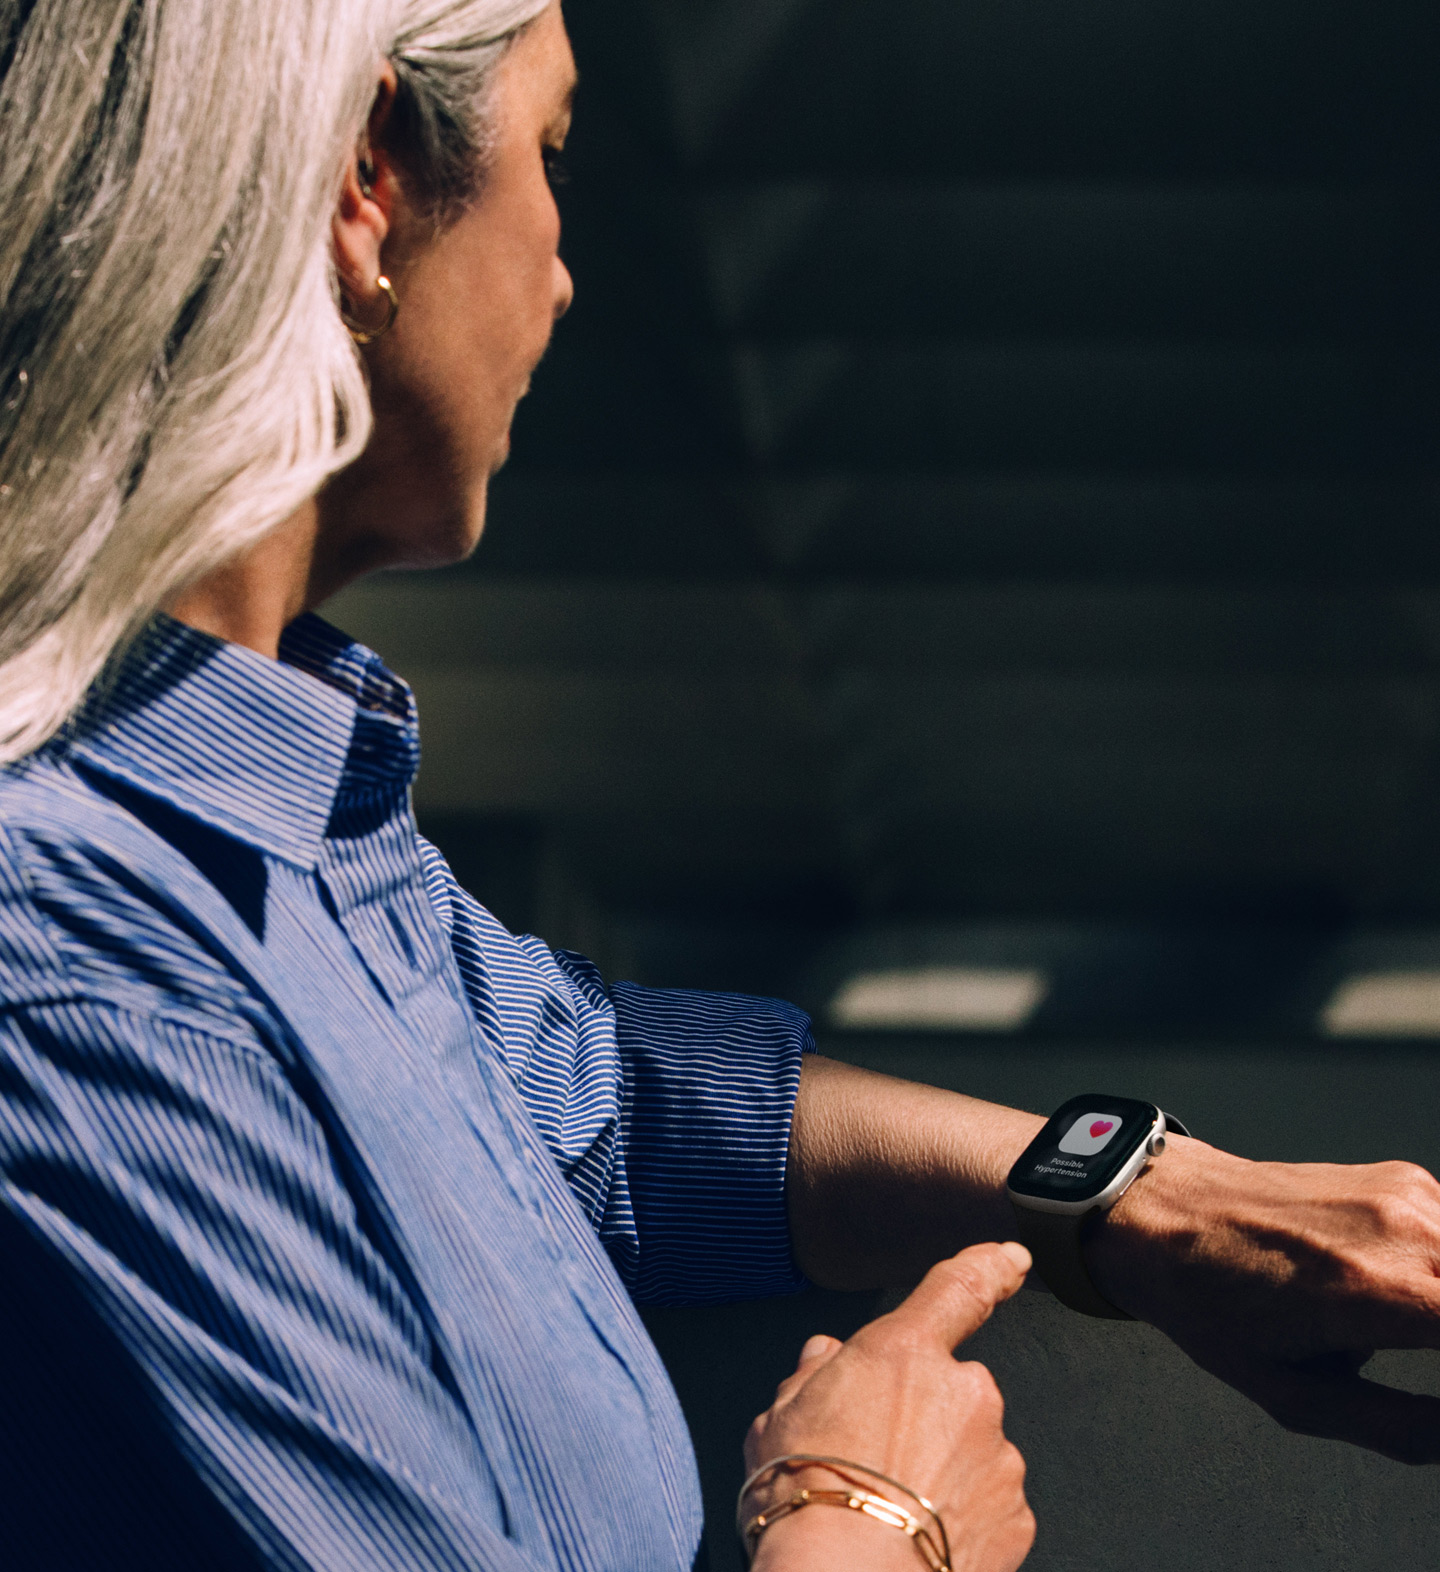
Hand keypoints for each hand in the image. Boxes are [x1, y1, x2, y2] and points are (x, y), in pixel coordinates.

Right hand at [744, 1241, 1035, 1571]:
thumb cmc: (804, 1496)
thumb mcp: (780, 1420)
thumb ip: (813, 1376)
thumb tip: (826, 1357)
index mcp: (904, 1352)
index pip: (958, 1289)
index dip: (988, 1266)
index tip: (1013, 1258)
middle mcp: (964, 1391)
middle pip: (953, 1389)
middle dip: (925, 1415)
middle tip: (876, 1460)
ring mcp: (998, 1456)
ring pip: (973, 1449)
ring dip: (943, 1470)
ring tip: (891, 1511)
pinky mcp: (1015, 1518)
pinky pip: (989, 1504)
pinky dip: (961, 1517)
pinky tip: (919, 1539)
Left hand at [1089, 1136, 1439, 1462]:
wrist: (1162, 1208)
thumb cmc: (1210, 1301)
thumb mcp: (1293, 1394)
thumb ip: (1399, 1427)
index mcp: (1375, 1291)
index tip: (1434, 1378)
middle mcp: (1400, 1231)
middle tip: (1402, 1351)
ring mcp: (1403, 1195)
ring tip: (1401, 1332)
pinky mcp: (1400, 1177)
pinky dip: (1439, 1269)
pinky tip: (1392, 1289)